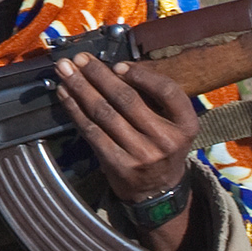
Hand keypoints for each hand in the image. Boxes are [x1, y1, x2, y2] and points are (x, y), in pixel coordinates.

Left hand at [56, 53, 198, 250]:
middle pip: (127, 99)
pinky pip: (92, 131)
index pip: (167, 91)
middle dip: (99, 75)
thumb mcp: (172, 126)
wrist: (157, 192)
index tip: (117, 65)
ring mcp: (142, 154)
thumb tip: (114, 68)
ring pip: (105, 113)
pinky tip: (65, 95)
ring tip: (66, 71)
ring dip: (81, 88)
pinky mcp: (119, 165)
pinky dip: (76, 110)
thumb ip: (153, 100)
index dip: (141, 75)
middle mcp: (166, 140)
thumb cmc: (162, 149)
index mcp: (185, 125)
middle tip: (79, 58)